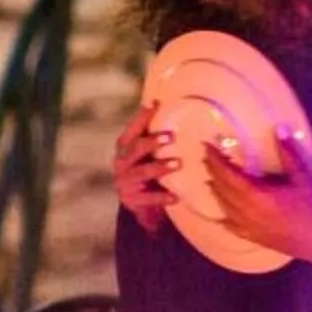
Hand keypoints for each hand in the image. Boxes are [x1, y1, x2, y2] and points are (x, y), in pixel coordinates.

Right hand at [112, 103, 178, 231]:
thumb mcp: (149, 155)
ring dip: (159, 167)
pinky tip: (175, 197)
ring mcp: (125, 182)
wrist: (140, 207)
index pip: (132, 129)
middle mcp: (122, 162)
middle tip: (171, 136)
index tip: (154, 104)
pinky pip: (148, 198)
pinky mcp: (132, 200)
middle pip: (134, 148)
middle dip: (151, 142)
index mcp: (125, 148)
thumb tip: (189, 115)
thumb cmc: (149, 172)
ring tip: (177, 164)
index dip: (141, 117)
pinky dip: (162, 197)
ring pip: (142, 172)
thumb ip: (158, 140)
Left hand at [200, 125, 311, 266]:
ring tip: (210, 179)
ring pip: (224, 206)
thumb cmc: (311, 206)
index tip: (207, 147)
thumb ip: (288, 153)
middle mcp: (246, 210)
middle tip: (206, 158)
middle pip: (222, 188)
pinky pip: (230, 226)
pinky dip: (223, 216)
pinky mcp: (251, 237)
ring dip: (216, 191)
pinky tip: (221, 214)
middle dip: (213, 172)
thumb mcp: (301, 177)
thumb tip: (279, 129)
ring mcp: (246, 225)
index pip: (228, 174)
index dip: (216, 160)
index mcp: (256, 194)